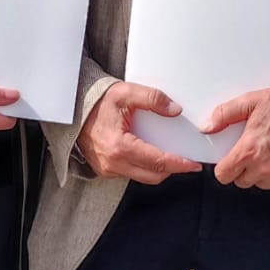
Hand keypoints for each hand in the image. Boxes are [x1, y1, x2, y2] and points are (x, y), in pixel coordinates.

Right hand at [78, 82, 201, 184]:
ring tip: (171, 157)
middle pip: (153, 175)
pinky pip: (132, 173)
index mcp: (119, 146)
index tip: (194, 164)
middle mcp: (113, 163)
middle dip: (172, 169)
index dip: (179, 164)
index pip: (157, 162)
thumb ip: (152, 98)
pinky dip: (144, 167)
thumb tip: (175, 110)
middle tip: (187, 161)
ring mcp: (108, 169)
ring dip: (158, 169)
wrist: (75, 109)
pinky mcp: (105, 170)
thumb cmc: (98, 102)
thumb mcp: (126, 93)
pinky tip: (151, 154)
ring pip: (143, 177)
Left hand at [207, 84, 269, 188]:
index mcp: (250, 150)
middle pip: (241, 181)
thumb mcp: (252, 101)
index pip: (224, 175)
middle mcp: (264, 167)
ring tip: (269, 151)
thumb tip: (207, 126)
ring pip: (261, 184)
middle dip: (243, 168)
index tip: (229, 160)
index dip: (224, 168)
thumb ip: (225, 115)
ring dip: (260, 172)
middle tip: (252, 150)